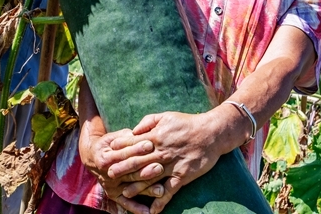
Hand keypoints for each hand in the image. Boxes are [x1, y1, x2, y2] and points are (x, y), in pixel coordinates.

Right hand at [79, 127, 165, 213]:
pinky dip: (137, 209)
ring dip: (146, 189)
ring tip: (161, 190)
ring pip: (131, 188)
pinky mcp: (114, 194)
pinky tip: (149, 212)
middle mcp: (108, 173)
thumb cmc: (110, 143)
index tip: (150, 144)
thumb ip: (128, 137)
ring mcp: (111, 186)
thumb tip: (140, 133)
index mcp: (107, 157)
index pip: (124, 153)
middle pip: (129, 172)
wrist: (92, 156)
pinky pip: (126, 203)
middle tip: (159, 167)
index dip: (137, 149)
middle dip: (145, 169)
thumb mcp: (115, 137)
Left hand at [109, 112, 225, 213]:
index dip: (119, 149)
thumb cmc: (188, 123)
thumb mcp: (166, 116)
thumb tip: (133, 130)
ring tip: (125, 194)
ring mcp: (171, 165)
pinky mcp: (182, 176)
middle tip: (108, 175)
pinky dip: (160, 201)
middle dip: (122, 168)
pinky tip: (153, 210)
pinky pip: (169, 191)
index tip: (108, 154)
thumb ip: (148, 122)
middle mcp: (161, 152)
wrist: (212, 133)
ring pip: (150, 178)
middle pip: (137, 162)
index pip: (133, 144)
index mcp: (156, 136)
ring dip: (137, 187)